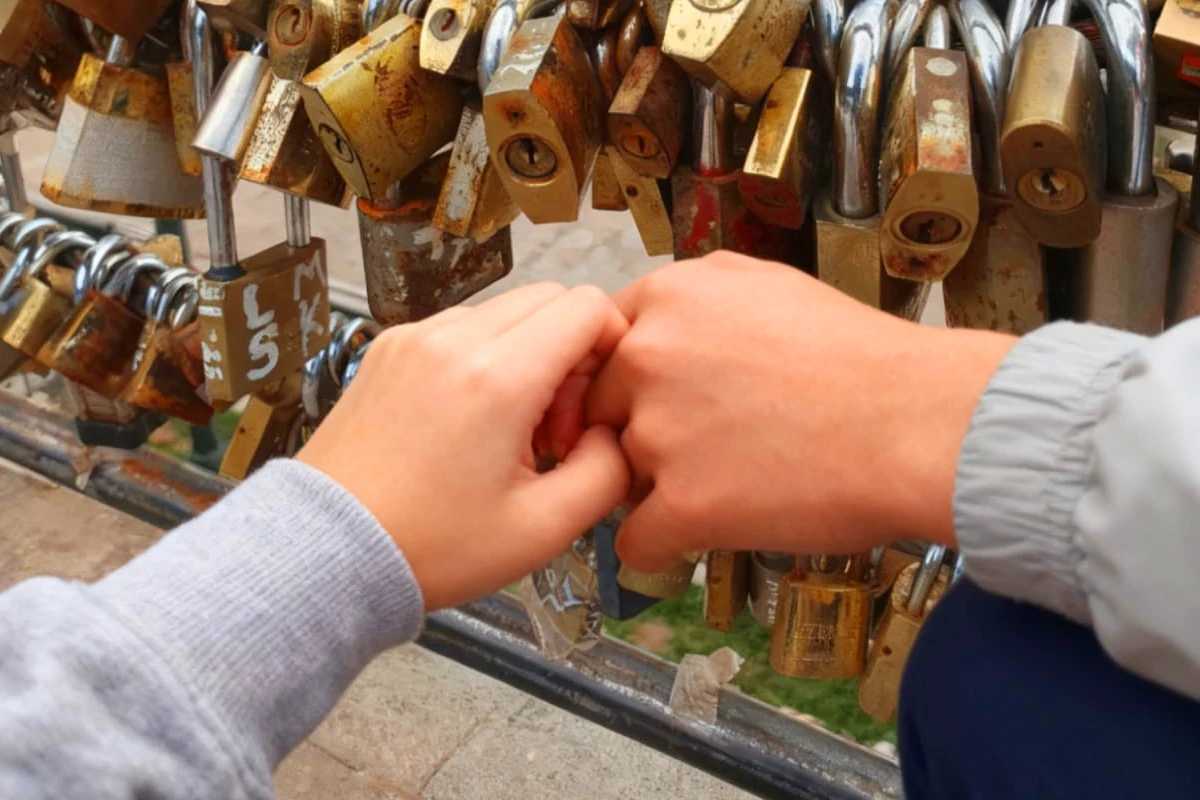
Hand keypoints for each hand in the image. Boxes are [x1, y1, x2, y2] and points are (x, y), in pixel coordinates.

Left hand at [298, 283, 630, 610]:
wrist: (327, 553)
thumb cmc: (430, 548)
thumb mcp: (542, 529)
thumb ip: (605, 473)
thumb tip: (614, 433)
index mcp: (498, 376)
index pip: (587, 306)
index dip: (612, 347)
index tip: (595, 406)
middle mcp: (453, 338)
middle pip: (549, 299)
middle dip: (573, 352)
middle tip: (557, 427)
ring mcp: (414, 338)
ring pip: (505, 311)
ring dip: (529, 355)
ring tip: (512, 431)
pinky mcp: (388, 349)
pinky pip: (461, 328)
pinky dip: (485, 358)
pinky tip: (472, 423)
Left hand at [587, 253, 1014, 571]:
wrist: (919, 423)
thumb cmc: (862, 359)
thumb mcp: (769, 285)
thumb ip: (697, 296)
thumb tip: (658, 322)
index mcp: (669, 298)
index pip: (600, 342)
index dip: (625, 378)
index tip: (644, 401)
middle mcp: (649, 357)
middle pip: (601, 408)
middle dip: (633, 430)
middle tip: (696, 447)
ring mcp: (659, 432)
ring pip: (615, 474)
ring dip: (655, 486)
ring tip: (723, 485)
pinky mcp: (682, 504)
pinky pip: (634, 538)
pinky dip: (662, 544)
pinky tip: (699, 534)